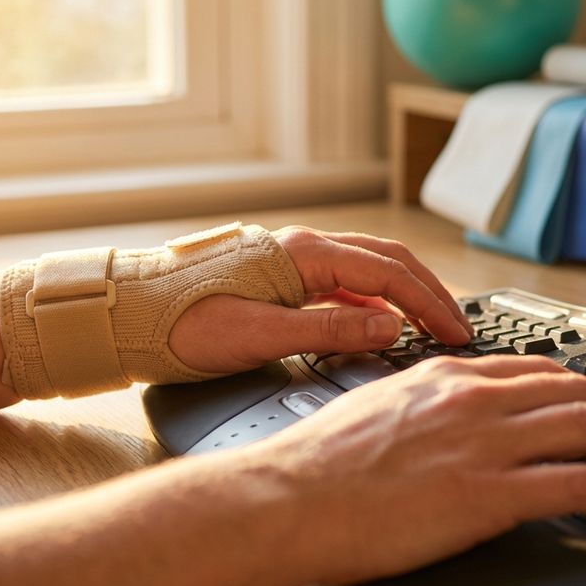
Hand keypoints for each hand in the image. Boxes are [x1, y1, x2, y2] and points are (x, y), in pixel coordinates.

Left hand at [169, 226, 471, 373]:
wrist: (129, 315)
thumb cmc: (181, 324)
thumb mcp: (259, 336)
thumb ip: (328, 332)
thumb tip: (390, 329)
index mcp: (303, 255)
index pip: (388, 274)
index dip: (429, 304)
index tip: (455, 334)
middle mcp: (302, 249)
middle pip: (386, 261)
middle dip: (427, 292)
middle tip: (456, 328)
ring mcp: (292, 261)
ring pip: (366, 269)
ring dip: (403, 294)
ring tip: (429, 326)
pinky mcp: (280, 278)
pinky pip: (341, 283)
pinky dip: (371, 303)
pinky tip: (379, 327)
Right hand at [243, 355, 585, 584]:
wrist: (291, 497)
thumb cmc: (319, 462)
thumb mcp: (377, 408)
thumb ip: (424, 404)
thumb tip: (447, 417)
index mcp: (445, 377)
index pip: (535, 369)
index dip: (582, 386)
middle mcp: (473, 400)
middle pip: (575, 391)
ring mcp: (485, 443)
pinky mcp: (490, 494)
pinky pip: (583, 485)